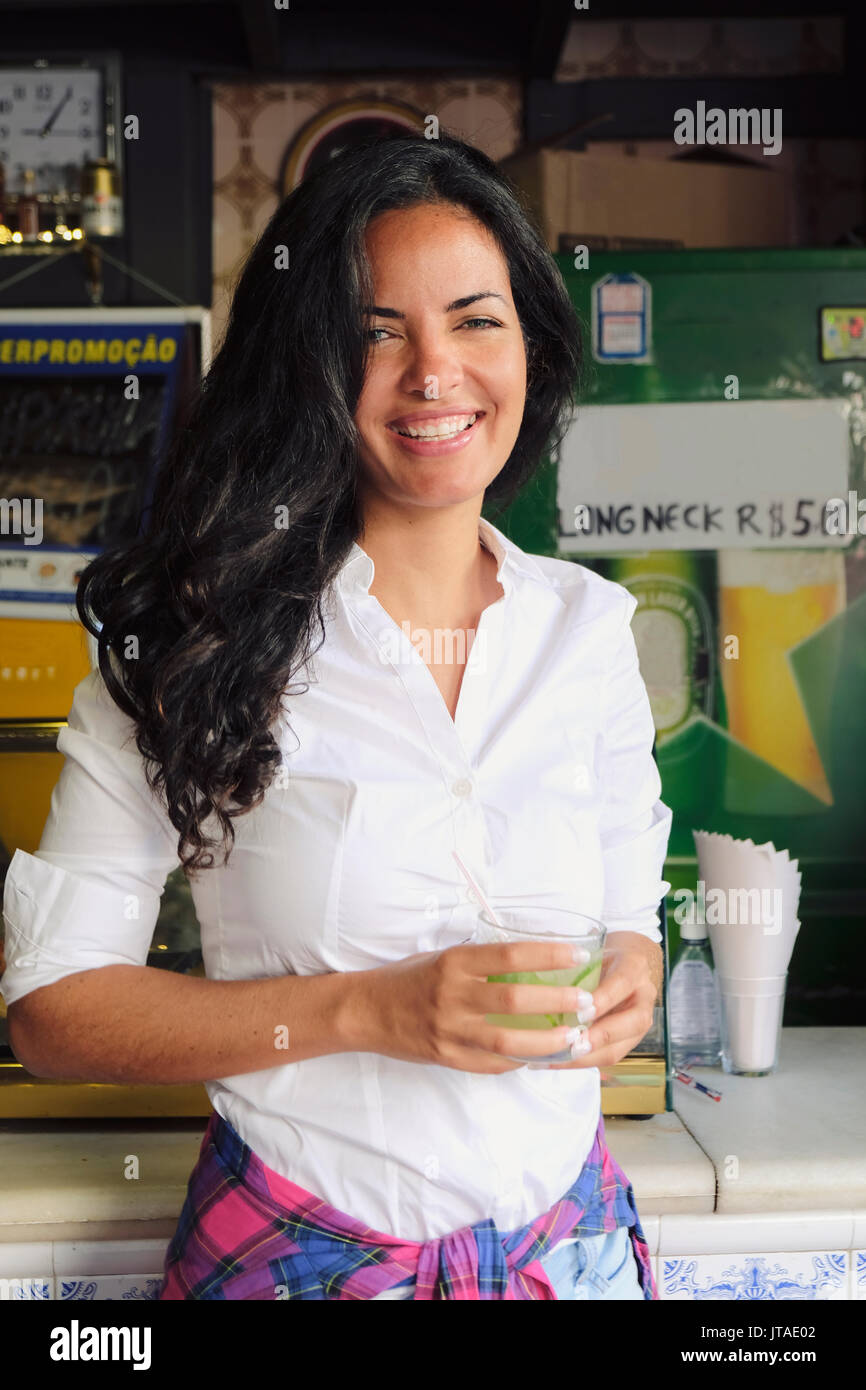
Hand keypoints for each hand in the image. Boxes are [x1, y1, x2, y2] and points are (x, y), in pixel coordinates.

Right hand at [344, 939, 593, 1074]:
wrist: (365, 1011)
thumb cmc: (409, 978)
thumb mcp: (443, 957)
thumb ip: (481, 963)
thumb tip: (532, 961)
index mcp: (454, 962)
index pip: (509, 955)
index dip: (547, 954)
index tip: (578, 954)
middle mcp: (452, 994)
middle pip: (514, 998)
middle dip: (557, 1001)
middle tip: (587, 1002)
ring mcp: (449, 1030)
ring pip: (508, 1039)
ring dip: (547, 1040)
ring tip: (575, 1036)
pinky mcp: (446, 1057)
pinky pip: (491, 1063)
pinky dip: (519, 1061)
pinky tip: (541, 1057)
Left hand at [545, 932, 661, 1072]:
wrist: (625, 965)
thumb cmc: (603, 955)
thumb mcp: (594, 948)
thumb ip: (574, 958)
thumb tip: (541, 960)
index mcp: (634, 967)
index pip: (622, 983)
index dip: (603, 999)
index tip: (581, 1010)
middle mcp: (643, 997)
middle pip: (631, 1023)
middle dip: (599, 1037)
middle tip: (571, 1043)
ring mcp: (638, 1023)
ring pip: (618, 1048)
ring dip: (586, 1057)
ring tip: (556, 1058)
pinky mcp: (626, 1042)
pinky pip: (606, 1057)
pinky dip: (579, 1062)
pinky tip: (553, 1061)